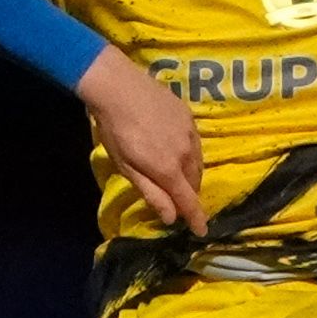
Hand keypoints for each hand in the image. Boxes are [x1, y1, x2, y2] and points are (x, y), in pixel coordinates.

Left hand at [77, 51, 207, 234]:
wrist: (117, 86)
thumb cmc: (115, 130)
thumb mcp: (127, 167)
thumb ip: (152, 193)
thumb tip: (171, 218)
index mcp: (169, 169)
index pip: (189, 200)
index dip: (197, 218)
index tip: (202, 231)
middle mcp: (186, 152)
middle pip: (195, 182)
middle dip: (189, 196)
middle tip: (178, 202)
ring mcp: (190, 132)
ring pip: (198, 162)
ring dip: (190, 176)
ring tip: (178, 179)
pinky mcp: (189, 115)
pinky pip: (196, 144)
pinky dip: (190, 155)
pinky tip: (177, 151)